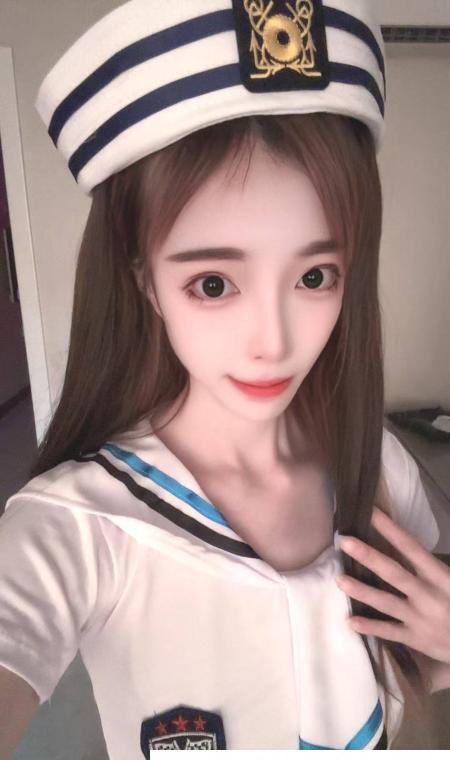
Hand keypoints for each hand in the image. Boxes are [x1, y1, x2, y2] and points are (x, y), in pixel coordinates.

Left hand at [335, 507, 449, 664]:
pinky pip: (390, 632)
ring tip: (339, 580)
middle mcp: (428, 596)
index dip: (392, 530)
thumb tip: (413, 546)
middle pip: (394, 573)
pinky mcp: (416, 638)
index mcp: (442, 577)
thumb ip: (436, 566)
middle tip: (344, 541)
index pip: (413, 549)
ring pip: (386, 603)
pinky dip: (371, 627)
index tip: (372, 513)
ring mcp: (420, 619)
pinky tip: (351, 621)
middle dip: (368, 556)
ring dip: (362, 591)